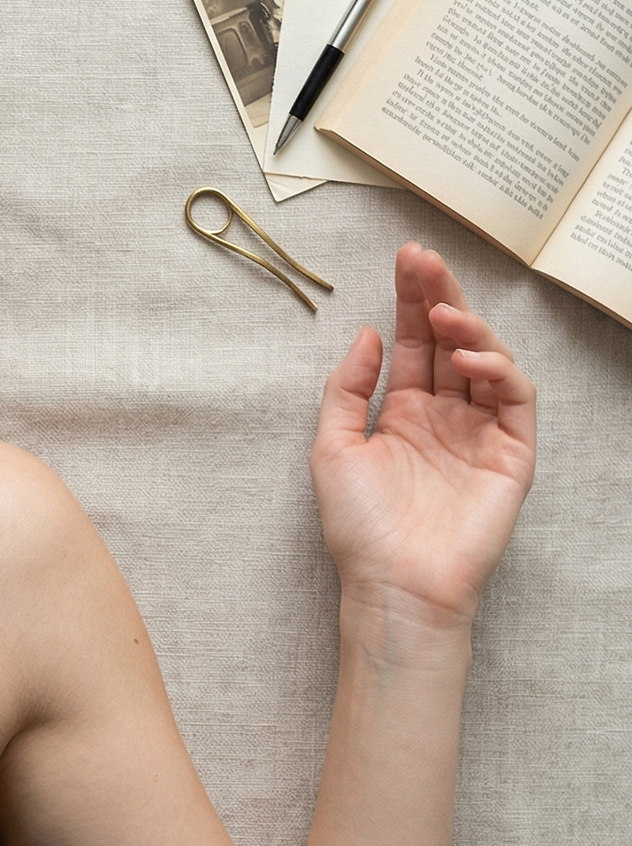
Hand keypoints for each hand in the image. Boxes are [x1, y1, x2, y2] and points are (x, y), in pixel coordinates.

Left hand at [310, 244, 535, 627]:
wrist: (393, 585)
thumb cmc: (359, 528)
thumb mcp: (332, 446)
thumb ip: (348, 387)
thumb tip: (370, 333)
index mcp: (405, 413)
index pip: (415, 343)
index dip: (412, 300)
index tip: (406, 259)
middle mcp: (445, 416)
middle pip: (450, 341)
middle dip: (441, 296)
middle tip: (426, 260)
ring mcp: (480, 433)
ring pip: (486, 361)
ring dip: (468, 327)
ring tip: (441, 310)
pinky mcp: (512, 455)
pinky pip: (514, 399)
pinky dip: (497, 370)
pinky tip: (467, 358)